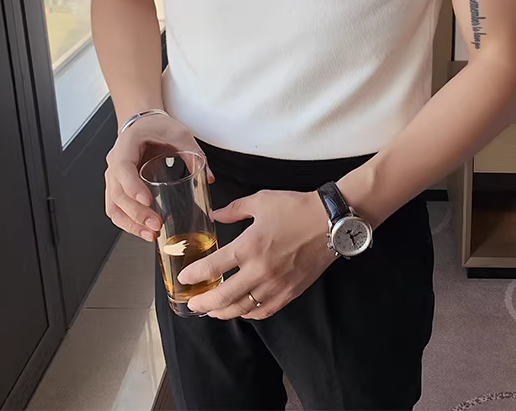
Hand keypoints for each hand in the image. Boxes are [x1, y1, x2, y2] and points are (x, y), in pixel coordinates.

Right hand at [104, 114, 213, 241]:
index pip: (123, 168)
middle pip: (118, 193)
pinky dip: (128, 223)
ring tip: (150, 235)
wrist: (142, 123)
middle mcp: (115, 162)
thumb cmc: (156, 127)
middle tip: (155, 224)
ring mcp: (113, 177)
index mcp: (127, 145)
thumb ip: (193, 153)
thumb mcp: (179, 133)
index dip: (133, 187)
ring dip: (130, 224)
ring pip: (114, 206)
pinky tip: (143, 231)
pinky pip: (117, 209)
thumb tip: (208, 177)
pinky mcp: (118, 188)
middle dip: (136, 213)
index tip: (147, 200)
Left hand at [178, 189, 335, 319]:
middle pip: (224, 296)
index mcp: (249, 246)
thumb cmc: (296, 208)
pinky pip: (264, 311)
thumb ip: (234, 209)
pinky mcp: (290, 293)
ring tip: (212, 311)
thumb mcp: (261, 201)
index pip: (213, 268)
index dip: (194, 276)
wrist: (330, 222)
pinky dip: (249, 314)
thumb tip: (216, 215)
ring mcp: (275, 285)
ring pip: (242, 309)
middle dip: (203, 302)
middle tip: (193, 303)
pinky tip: (242, 311)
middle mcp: (259, 271)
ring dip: (223, 312)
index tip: (185, 279)